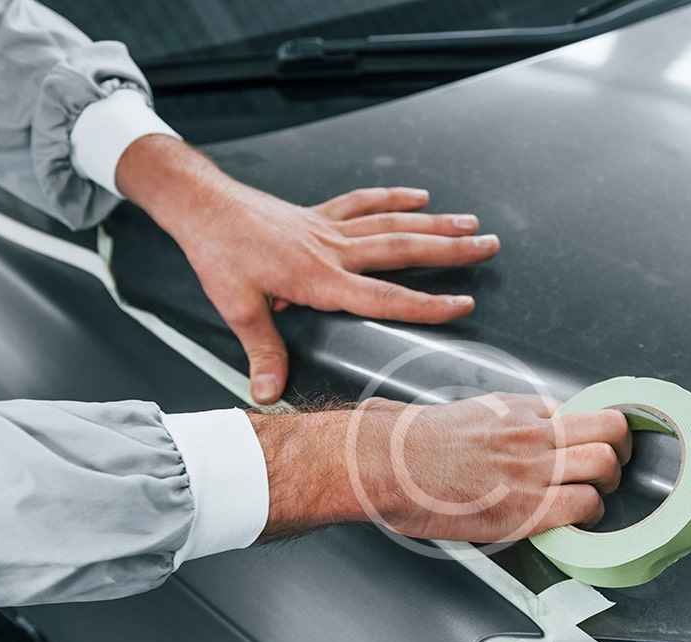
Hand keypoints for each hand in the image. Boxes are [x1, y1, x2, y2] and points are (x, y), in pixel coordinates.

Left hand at [116, 136, 499, 403]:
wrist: (202, 205)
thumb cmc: (219, 255)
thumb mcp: (237, 308)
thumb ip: (262, 351)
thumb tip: (269, 394)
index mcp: (319, 279)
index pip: (383, 296)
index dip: (425, 304)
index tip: (462, 305)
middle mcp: (333, 251)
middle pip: (402, 249)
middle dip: (449, 250)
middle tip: (488, 246)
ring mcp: (329, 228)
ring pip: (391, 224)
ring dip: (434, 223)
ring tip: (471, 223)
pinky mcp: (320, 214)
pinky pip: (363, 203)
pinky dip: (393, 198)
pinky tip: (420, 197)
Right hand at [248, 395, 630, 542]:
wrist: (385, 464)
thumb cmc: (412, 444)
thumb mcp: (466, 414)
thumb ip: (502, 421)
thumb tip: (520, 431)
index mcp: (518, 409)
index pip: (584, 411)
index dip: (596, 433)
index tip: (595, 446)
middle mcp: (533, 432)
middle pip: (611, 429)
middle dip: (619, 451)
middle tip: (609, 469)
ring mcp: (531, 467)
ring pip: (606, 465)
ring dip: (607, 485)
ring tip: (593, 497)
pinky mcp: (524, 506)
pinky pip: (584, 506)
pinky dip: (589, 516)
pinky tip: (574, 521)